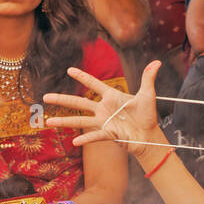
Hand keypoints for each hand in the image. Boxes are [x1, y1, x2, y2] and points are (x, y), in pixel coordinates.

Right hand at [44, 61, 165, 162]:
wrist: (150, 135)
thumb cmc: (148, 116)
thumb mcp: (148, 95)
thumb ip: (148, 78)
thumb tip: (157, 62)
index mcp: (112, 96)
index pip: (94, 84)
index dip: (82, 77)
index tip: (69, 70)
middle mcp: (104, 108)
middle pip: (79, 102)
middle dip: (62, 99)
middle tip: (45, 96)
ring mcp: (104, 122)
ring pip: (80, 120)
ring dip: (64, 121)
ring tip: (48, 122)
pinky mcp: (108, 134)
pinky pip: (94, 136)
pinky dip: (86, 138)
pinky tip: (74, 141)